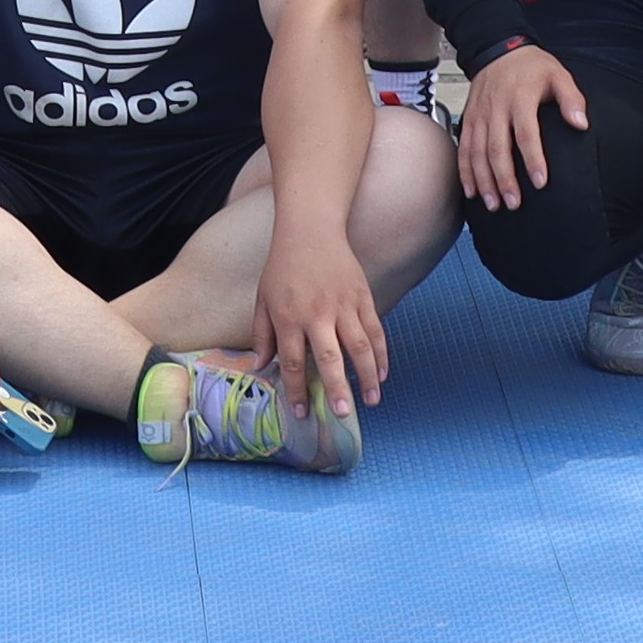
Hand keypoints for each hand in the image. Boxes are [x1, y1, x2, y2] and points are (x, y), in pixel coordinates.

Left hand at [255, 216, 390, 424]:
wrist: (310, 228)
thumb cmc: (282, 266)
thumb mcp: (262, 299)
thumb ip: (262, 335)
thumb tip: (260, 367)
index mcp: (289, 317)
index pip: (294, 361)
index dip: (297, 390)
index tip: (302, 412)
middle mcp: (318, 314)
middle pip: (330, 358)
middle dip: (337, 389)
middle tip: (344, 414)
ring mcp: (344, 305)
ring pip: (360, 346)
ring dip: (366, 376)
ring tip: (371, 401)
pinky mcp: (363, 296)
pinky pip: (375, 329)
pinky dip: (381, 353)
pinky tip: (382, 373)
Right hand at [456, 44, 589, 211]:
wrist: (498, 48)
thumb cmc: (532, 66)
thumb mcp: (558, 74)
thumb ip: (571, 99)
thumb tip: (581, 124)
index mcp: (520, 98)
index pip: (526, 133)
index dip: (533, 159)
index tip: (540, 183)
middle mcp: (496, 108)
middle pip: (497, 148)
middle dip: (504, 179)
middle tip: (514, 203)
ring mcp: (479, 114)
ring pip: (477, 152)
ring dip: (484, 180)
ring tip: (494, 204)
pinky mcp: (468, 119)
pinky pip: (464, 148)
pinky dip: (465, 172)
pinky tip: (471, 191)